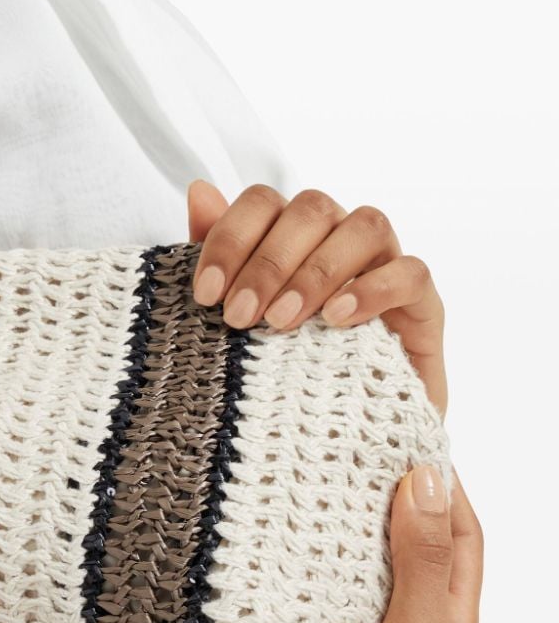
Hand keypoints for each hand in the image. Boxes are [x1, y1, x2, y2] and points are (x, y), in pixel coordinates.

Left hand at [187, 179, 447, 419]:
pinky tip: (336, 320)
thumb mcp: (237, 313)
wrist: (338, 431)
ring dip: (317, 271)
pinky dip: (372, 289)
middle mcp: (339, 236)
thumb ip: (218, 253)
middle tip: (238, 315)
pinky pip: (411, 272)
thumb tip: (199, 191)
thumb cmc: (281, 365)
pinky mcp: (423, 303)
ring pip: (366, 225)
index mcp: (292, 232)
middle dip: (268, 262)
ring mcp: (386, 264)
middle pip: (312, 208)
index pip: (264, 201)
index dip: (231, 238)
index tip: (206, 293)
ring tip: (281, 321)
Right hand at [203, 462, 481, 622]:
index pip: (462, 530)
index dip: (444, 477)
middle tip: (369, 442)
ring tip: (332, 472)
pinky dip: (329, 544)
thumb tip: (429, 483)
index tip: (412, 434)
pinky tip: (301, 529)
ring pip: (380, 555)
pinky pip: (342, 577)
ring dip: (362, 514)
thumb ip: (426, 567)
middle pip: (423, 537)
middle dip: (403, 486)